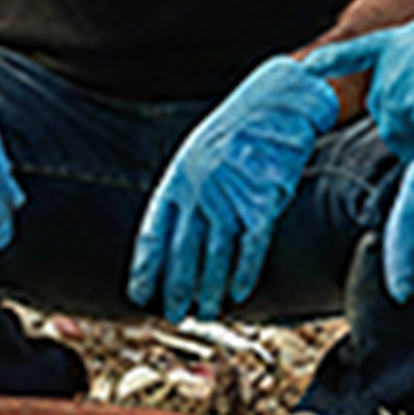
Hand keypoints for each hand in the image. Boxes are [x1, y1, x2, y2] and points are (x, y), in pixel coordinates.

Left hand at [127, 55, 342, 325]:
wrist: (275, 99)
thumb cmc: (235, 133)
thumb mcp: (197, 156)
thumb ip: (184, 194)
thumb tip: (170, 237)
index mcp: (177, 178)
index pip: (153, 234)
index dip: (146, 269)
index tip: (138, 296)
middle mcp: (199, 190)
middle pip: (183, 252)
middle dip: (177, 288)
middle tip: (175, 315)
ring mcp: (231, 195)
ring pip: (215, 255)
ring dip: (210, 289)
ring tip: (206, 312)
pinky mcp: (264, 198)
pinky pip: (251, 245)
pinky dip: (245, 272)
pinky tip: (240, 294)